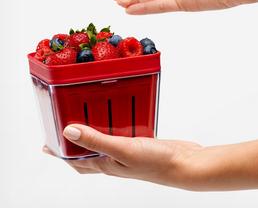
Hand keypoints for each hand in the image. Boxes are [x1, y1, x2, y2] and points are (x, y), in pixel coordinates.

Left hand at [46, 124, 207, 189]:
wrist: (184, 164)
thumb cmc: (156, 163)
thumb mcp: (123, 150)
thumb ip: (97, 141)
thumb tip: (69, 132)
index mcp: (106, 165)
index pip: (75, 161)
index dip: (59, 153)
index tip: (46, 144)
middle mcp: (114, 160)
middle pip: (86, 155)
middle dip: (72, 146)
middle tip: (63, 130)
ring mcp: (126, 152)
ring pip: (103, 144)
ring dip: (91, 135)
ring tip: (85, 121)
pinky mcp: (138, 143)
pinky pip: (119, 135)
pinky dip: (112, 127)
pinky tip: (117, 118)